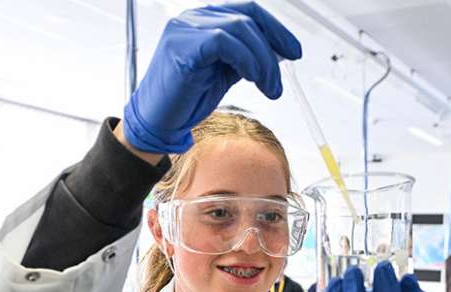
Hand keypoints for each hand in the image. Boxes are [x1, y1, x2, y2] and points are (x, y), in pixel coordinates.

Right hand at [122, 2, 301, 153]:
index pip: (248, 11)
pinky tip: (251, 78)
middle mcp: (193, 18)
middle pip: (247, 18)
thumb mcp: (224, 73)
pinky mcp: (182, 46)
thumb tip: (277, 53)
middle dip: (272, 51)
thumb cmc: (185, 99)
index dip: (276, 30)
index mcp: (204, 20)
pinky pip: (223, 42)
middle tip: (278, 83)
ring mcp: (185, 29)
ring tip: (268, 87)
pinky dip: (244, 59)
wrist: (156, 121)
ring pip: (239, 28)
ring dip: (262, 61)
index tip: (294, 51)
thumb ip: (246, 58)